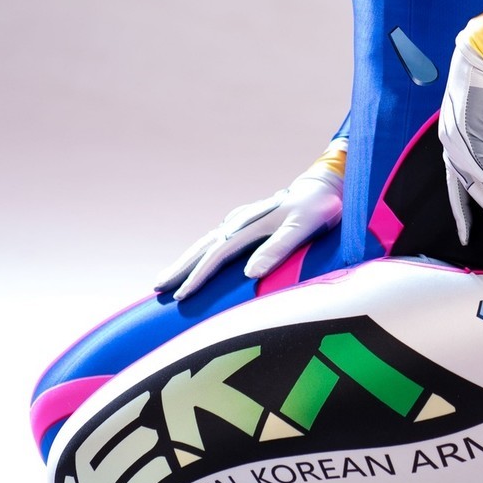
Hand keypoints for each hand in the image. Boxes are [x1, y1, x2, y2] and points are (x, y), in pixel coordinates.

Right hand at [153, 165, 343, 300]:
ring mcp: (243, 221)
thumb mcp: (304, 228)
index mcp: (251, 226)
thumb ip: (279, 249)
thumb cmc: (317, 209)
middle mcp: (242, 223)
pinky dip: (202, 251)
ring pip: (207, 242)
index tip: (181, 295)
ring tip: (168, 277)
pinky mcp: (248, 222)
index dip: (198, 276)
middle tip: (158, 287)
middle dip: (181, 268)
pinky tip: (197, 259)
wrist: (325, 186)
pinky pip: (218, 240)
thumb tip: (250, 273)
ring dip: (187, 259)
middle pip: (204, 247)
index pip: (217, 255)